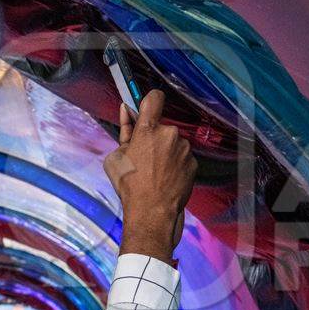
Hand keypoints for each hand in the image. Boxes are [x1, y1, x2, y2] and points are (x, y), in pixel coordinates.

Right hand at [103, 91, 196, 263]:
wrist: (152, 211)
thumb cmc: (130, 186)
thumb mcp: (115, 157)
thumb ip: (124, 131)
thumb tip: (127, 112)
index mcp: (148, 130)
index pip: (154, 98)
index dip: (150, 100)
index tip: (147, 105)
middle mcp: (170, 134)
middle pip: (162, 127)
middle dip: (154, 137)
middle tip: (143, 154)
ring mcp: (184, 148)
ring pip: (173, 142)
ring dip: (165, 151)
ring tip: (154, 171)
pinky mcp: (193, 162)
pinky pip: (182, 156)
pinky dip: (175, 163)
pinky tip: (166, 177)